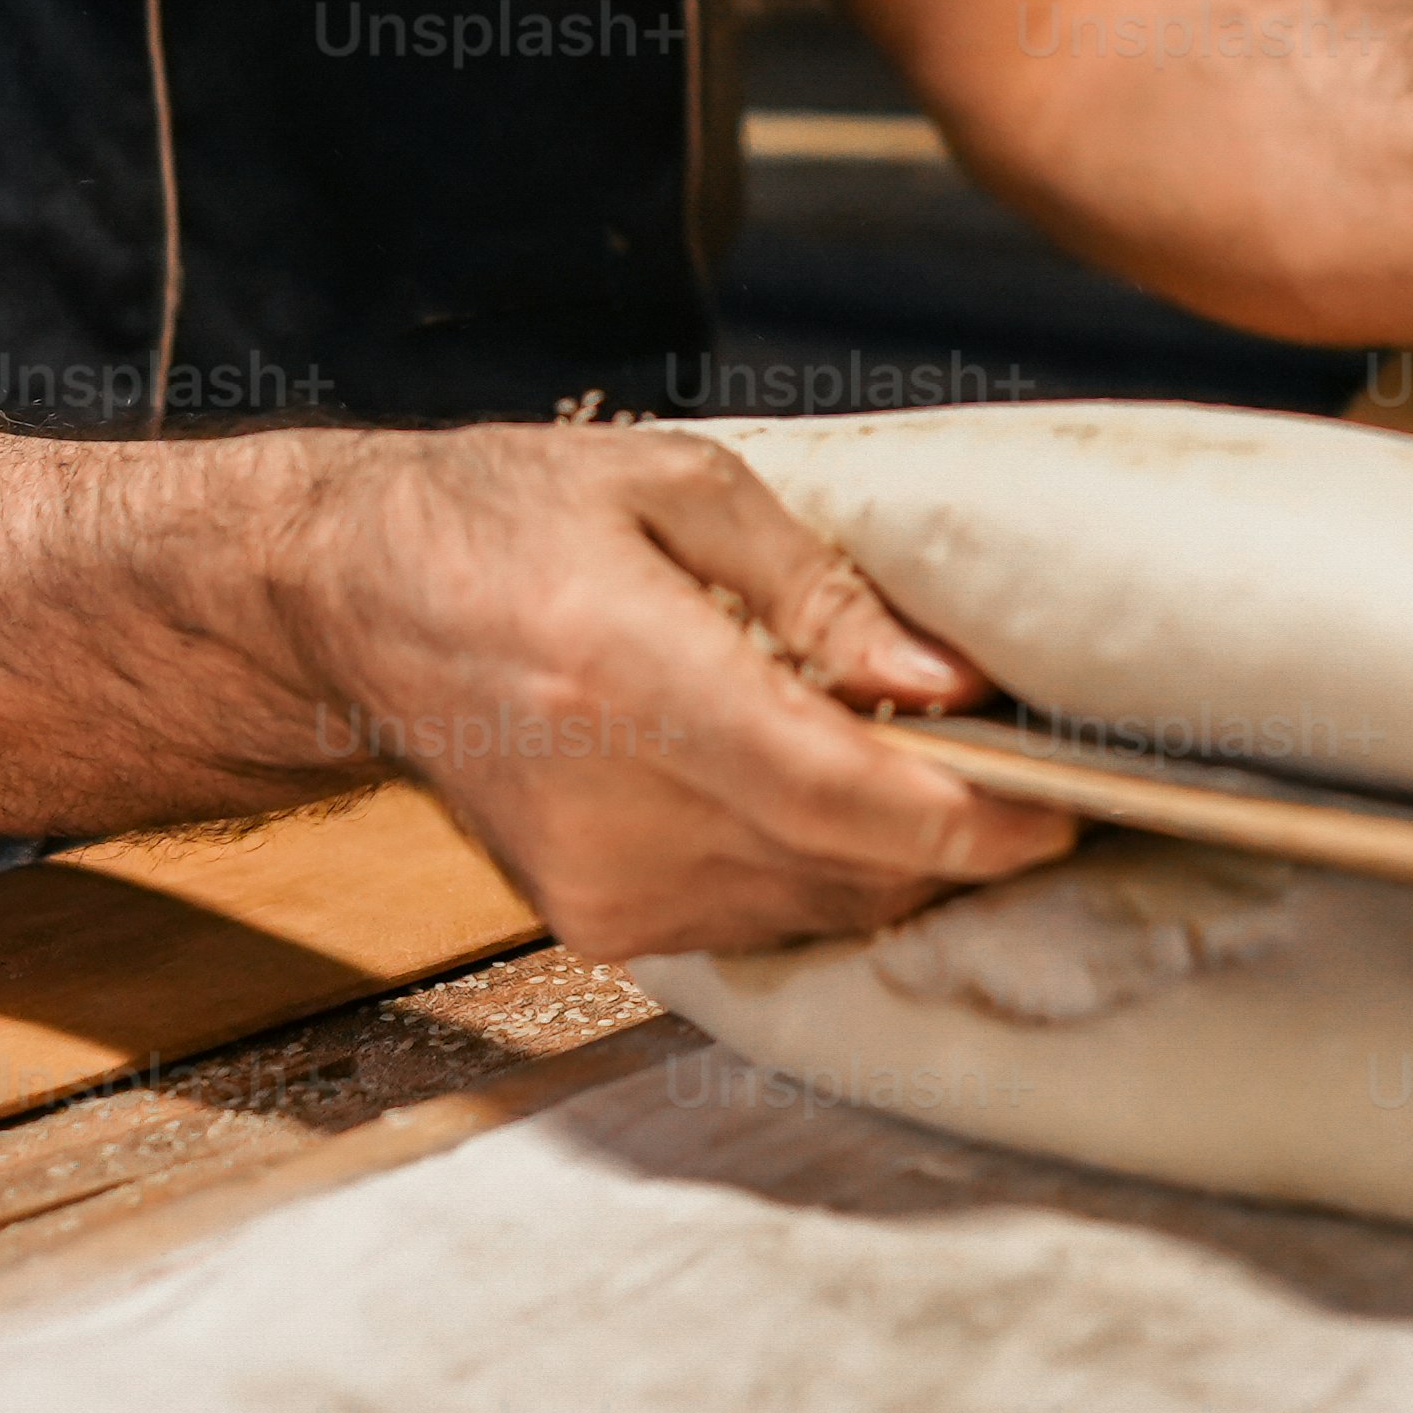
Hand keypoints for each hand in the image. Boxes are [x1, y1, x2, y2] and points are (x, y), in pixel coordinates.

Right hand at [297, 427, 1072, 956]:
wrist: (352, 602)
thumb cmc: (512, 518)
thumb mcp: (673, 487)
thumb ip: (818, 587)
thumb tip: (946, 681)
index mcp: (629, 677)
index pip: (838, 793)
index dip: (969, 818)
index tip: (1060, 802)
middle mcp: (611, 808)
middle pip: (849, 866)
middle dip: (956, 832)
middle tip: (1020, 766)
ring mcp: (599, 885)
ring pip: (818, 908)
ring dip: (892, 854)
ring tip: (917, 768)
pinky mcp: (594, 926)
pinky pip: (762, 919)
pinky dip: (818, 869)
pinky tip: (816, 797)